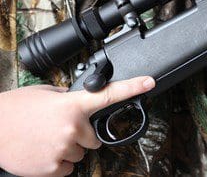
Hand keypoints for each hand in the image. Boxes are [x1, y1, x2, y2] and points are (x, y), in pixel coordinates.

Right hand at [0, 76, 154, 176]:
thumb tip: (82, 101)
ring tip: (47, 138)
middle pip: (94, 138)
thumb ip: (69, 98)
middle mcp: (73, 127)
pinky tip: (44, 151)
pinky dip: (59, 162)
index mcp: (72, 105)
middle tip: (59, 128)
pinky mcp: (54, 168)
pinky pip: (69, 167)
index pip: (110, 95)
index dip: (133, 87)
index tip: (149, 83)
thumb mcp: (46, 94)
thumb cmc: (15, 109)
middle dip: (82, 135)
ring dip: (69, 148)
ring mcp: (64, 149)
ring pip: (81, 153)